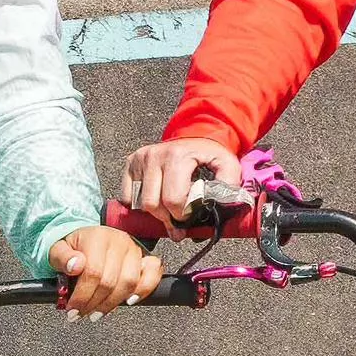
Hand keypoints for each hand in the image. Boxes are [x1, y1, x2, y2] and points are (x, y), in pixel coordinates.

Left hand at [44, 221, 162, 313]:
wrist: (87, 238)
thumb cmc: (73, 248)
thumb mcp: (58, 250)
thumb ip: (62, 257)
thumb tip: (75, 265)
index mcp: (97, 237)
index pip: (93, 273)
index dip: (82, 296)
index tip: (72, 309)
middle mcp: (118, 241)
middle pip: (110, 282)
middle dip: (93, 304)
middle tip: (81, 313)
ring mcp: (134, 250)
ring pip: (129, 283)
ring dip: (113, 303)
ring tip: (98, 312)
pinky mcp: (144, 258)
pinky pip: (153, 273)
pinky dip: (144, 290)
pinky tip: (129, 301)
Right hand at [119, 134, 247, 226]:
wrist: (196, 135)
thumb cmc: (210, 155)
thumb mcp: (227, 164)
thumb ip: (228, 184)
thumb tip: (220, 206)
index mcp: (177, 157)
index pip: (172, 199)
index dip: (182, 215)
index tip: (189, 217)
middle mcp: (155, 155)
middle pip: (153, 204)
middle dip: (167, 218)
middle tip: (178, 220)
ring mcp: (141, 159)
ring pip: (139, 202)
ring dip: (154, 213)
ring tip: (168, 212)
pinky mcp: (131, 163)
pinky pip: (127, 195)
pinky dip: (139, 204)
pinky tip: (155, 201)